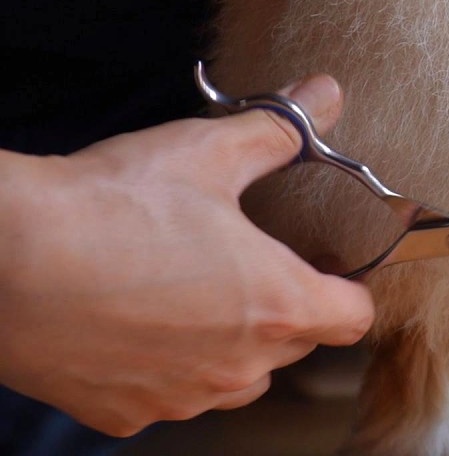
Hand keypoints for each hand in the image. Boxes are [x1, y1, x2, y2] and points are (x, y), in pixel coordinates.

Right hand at [0, 75, 373, 436]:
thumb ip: (280, 129)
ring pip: (237, 379)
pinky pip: (171, 395)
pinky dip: (166, 366)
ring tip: (191, 292)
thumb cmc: (112, 204)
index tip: (327, 266)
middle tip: (247, 262)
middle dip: (286, 307)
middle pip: (297, 345)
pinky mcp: (126, 414)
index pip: (354, 317)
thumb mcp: (207, 151)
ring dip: (230, 344)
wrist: (1, 258)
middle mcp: (241, 367)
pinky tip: (136, 322)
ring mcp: (183, 398)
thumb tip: (325, 93)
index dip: (347, 288)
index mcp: (279, 305)